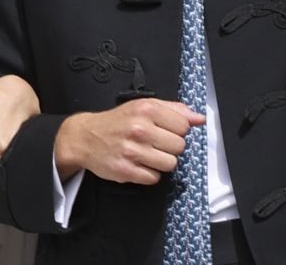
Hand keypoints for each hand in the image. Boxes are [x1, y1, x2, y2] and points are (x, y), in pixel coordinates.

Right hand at [54, 99, 203, 184]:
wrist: (85, 137)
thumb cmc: (118, 121)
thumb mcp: (143, 106)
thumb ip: (174, 110)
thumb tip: (200, 119)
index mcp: (146, 109)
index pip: (184, 127)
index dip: (176, 130)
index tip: (164, 130)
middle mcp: (140, 129)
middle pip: (179, 147)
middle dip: (169, 147)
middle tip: (154, 143)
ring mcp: (132, 151)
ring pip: (170, 164)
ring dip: (161, 162)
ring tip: (147, 154)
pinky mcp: (125, 170)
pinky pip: (154, 178)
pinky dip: (148, 173)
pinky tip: (137, 163)